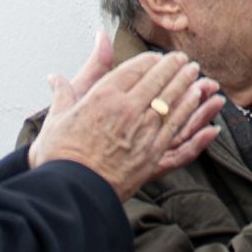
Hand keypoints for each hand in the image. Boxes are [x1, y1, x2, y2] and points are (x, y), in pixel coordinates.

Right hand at [29, 47, 224, 200]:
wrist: (71, 194)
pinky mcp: (153, 153)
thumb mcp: (57, 118)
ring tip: (196, 74)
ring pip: (172, 99)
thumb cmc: (60, 158)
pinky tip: (197, 101)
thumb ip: (63, 92)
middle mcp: (127, 109)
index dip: (150, 61)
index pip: (134, 69)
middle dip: (173, 67)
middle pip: (157, 80)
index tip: (158, 57)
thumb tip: (54, 75)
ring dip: (186, 84)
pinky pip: (176, 125)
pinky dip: (189, 110)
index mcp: (103, 96)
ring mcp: (142, 131)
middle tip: (183, 60)